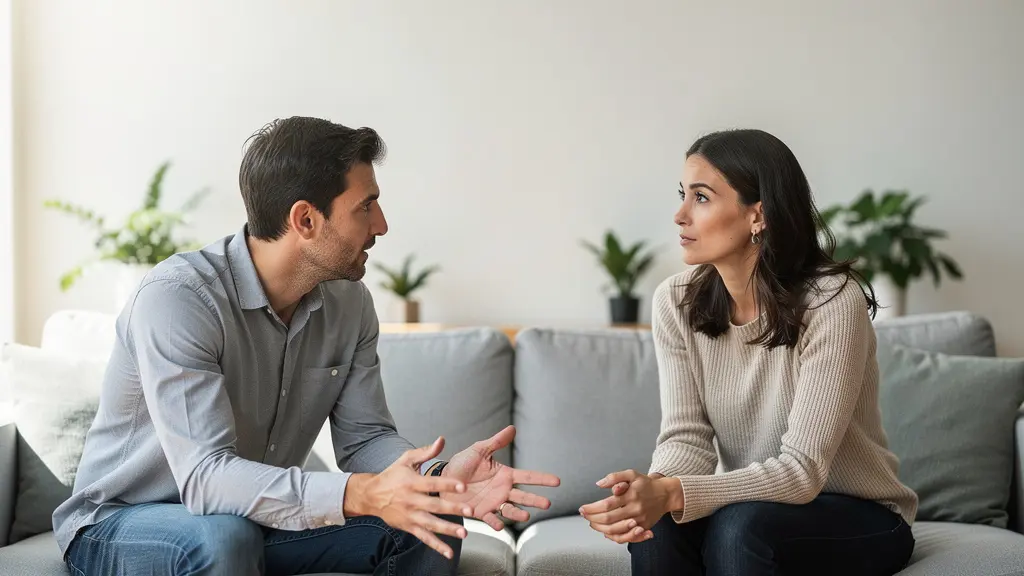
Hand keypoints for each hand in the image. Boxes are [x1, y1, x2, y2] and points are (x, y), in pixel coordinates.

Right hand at [345, 437, 473, 559]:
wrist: (370, 496)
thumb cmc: (391, 476)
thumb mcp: (406, 460)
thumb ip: (426, 452)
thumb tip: (441, 440)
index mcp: (412, 482)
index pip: (432, 483)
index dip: (448, 485)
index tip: (463, 486)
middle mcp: (411, 500)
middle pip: (435, 505)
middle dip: (453, 508)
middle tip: (470, 510)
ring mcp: (410, 516)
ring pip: (431, 524)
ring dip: (447, 529)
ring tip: (463, 532)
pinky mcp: (409, 527)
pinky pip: (424, 538)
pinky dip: (436, 545)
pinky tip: (448, 552)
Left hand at [441, 425, 561, 529]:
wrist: (443, 479)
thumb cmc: (462, 464)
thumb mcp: (479, 450)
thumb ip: (496, 442)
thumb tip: (513, 428)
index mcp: (505, 475)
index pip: (528, 476)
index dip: (542, 478)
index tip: (557, 481)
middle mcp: (503, 491)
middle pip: (524, 496)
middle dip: (535, 500)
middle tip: (547, 503)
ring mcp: (493, 503)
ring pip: (510, 510)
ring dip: (518, 513)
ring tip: (525, 515)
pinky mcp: (481, 513)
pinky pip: (490, 519)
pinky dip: (495, 523)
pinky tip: (499, 525)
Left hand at [579, 470, 681, 543]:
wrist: (665, 494)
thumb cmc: (646, 484)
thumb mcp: (631, 474)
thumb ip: (615, 477)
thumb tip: (599, 484)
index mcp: (630, 495)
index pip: (607, 505)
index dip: (592, 508)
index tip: (583, 508)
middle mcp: (635, 509)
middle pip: (609, 519)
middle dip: (592, 518)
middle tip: (584, 515)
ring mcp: (639, 520)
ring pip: (615, 530)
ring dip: (600, 528)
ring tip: (591, 522)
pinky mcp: (643, 528)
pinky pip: (625, 537)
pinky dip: (613, 536)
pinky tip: (605, 531)